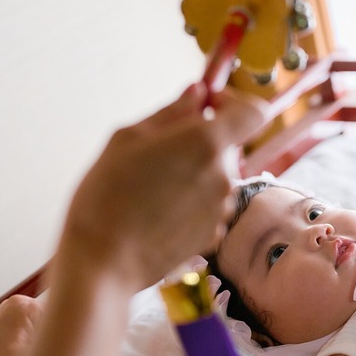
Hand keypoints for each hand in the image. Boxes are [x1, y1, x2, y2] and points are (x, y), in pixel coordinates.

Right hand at [60, 82, 264, 289]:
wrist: (103, 261)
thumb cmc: (106, 196)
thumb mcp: (128, 138)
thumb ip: (171, 112)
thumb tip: (198, 94)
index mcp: (205, 143)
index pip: (252, 112)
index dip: (233, 103)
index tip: (206, 106)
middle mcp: (223, 176)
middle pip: (227, 147)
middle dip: (200, 143)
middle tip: (157, 154)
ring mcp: (221, 209)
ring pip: (216, 178)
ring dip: (193, 176)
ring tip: (151, 189)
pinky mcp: (213, 236)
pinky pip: (209, 207)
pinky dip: (191, 204)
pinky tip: (158, 214)